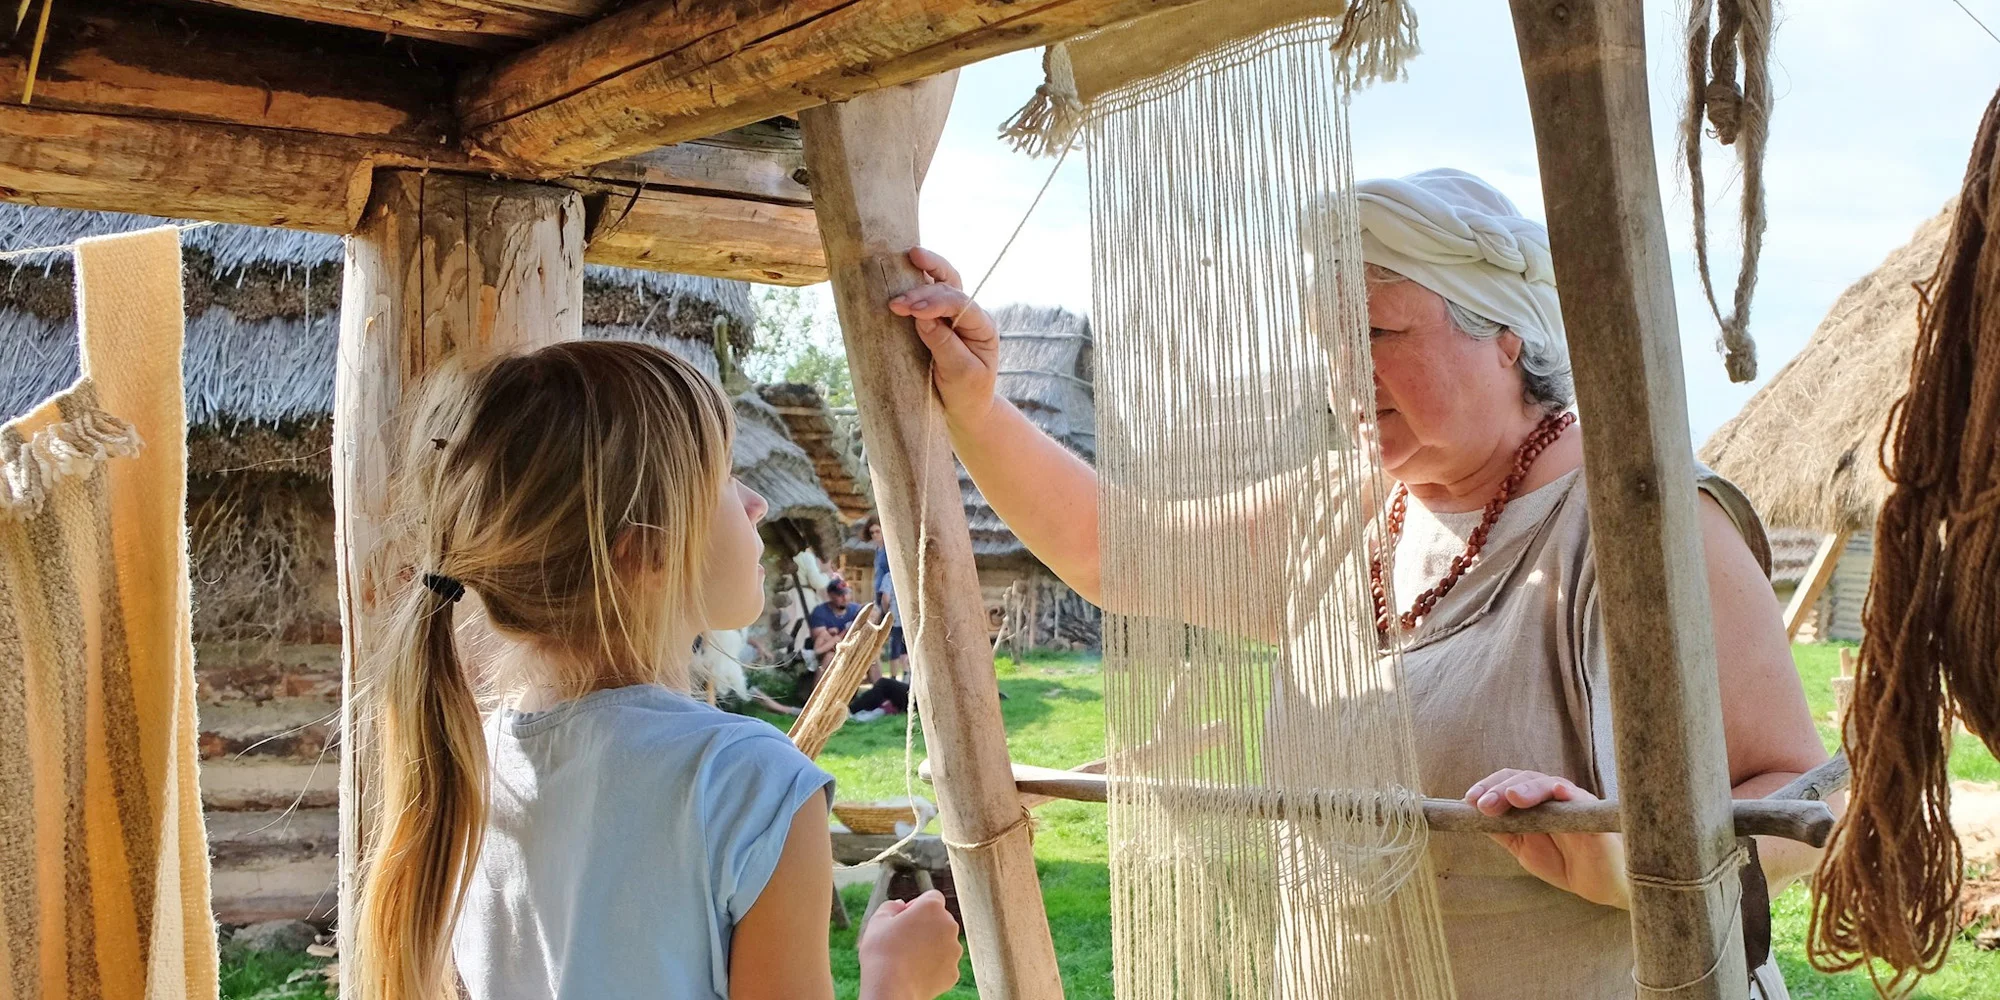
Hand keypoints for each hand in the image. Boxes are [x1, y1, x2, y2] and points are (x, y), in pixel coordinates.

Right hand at [858, 890, 962, 999]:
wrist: (891, 990)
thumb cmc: (882, 953)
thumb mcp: (878, 920)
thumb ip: (891, 906)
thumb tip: (901, 906)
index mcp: (932, 908)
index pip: (931, 897)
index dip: (916, 906)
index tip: (903, 919)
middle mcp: (949, 926)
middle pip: (939, 920)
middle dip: (925, 926)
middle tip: (904, 940)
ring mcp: (954, 951)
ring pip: (943, 942)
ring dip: (930, 946)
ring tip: (908, 958)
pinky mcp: (953, 973)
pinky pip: (943, 964)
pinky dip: (933, 966)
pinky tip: (915, 972)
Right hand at [887, 248, 1000, 425]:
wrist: (965, 408)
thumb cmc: (968, 392)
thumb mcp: (961, 374)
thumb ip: (944, 345)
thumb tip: (922, 319)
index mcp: (982, 327)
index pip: (961, 305)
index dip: (936, 303)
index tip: (912, 311)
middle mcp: (969, 314)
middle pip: (950, 287)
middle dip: (922, 292)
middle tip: (896, 303)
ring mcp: (953, 313)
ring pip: (942, 280)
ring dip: (923, 271)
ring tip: (905, 260)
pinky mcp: (936, 318)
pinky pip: (927, 292)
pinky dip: (915, 280)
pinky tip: (901, 271)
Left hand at [1465, 769, 1629, 909]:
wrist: (1602, 884)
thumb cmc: (1564, 861)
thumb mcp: (1524, 848)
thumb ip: (1502, 831)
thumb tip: (1471, 816)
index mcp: (1533, 803)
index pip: (1508, 784)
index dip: (1488, 786)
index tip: (1469, 800)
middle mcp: (1552, 797)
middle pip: (1524, 779)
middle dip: (1500, 789)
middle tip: (1484, 805)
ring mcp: (1573, 803)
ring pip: (1549, 784)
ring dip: (1528, 788)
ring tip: (1512, 797)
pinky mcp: (1594, 815)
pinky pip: (1582, 799)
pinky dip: (1568, 793)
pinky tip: (1557, 792)